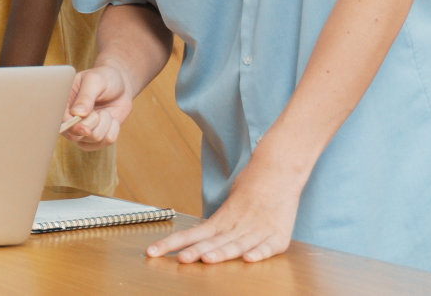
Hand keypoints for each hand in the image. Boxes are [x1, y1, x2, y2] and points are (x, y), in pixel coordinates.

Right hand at [60, 63, 136, 150]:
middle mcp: (72, 120)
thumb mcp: (94, 81)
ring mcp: (85, 131)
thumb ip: (85, 97)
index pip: (61, 121)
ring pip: (94, 139)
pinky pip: (108, 141)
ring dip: (105, 124)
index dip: (71, 126)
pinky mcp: (99, 137)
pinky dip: (114, 128)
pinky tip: (112, 119)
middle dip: (92, 123)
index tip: (83, 126)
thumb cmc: (104, 78)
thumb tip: (77, 113)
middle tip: (97, 111)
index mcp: (65, 104)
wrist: (121, 85)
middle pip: (76, 135)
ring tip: (105, 112)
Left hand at [146, 151, 305, 263]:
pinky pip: (268, 247)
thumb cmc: (252, 187)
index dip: (172, 243)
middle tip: (180, 259)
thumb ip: (217, 226)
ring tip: (207, 259)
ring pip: (236, 245)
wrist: (278, 170)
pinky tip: (248, 258)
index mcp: (222, 220)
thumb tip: (195, 239)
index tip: (152, 251)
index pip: (192, 234)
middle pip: (212, 242)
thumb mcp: (228, 206)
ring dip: (222, 253)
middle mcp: (237, 226)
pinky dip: (259, 253)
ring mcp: (257, 231)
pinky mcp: (278, 236)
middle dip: (196, 252)